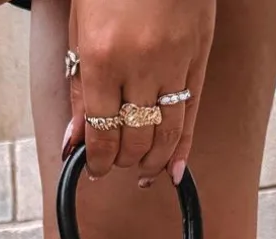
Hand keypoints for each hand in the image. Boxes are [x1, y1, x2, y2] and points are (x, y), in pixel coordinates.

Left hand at [64, 0, 215, 185]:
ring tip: (142, 170)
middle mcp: (140, 65)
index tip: (93, 170)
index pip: (101, 131)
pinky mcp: (199, 55)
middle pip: (135, 136)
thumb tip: (76, 142)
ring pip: (166, 132)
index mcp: (102, 58)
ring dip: (152, 159)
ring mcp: (174, 61)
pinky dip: (182, 147)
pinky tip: (175, 171)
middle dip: (122, 159)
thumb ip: (79, 89)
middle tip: (115, 164)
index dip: (97, 160)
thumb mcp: (79, 30)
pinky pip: (192, 113)